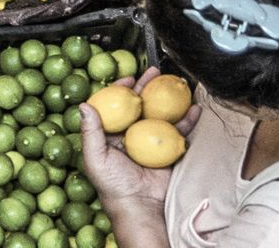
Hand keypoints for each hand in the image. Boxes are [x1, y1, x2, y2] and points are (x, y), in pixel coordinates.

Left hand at [77, 70, 178, 240]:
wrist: (140, 207)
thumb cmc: (113, 186)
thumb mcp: (95, 158)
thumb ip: (91, 132)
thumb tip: (83, 105)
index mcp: (112, 135)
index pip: (116, 106)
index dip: (121, 89)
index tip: (129, 78)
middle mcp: (132, 136)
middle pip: (141, 105)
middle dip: (148, 86)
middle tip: (156, 71)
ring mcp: (152, 142)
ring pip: (162, 114)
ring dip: (170, 98)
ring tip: (178, 84)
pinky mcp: (170, 150)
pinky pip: (180, 131)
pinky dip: (188, 119)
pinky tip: (194, 108)